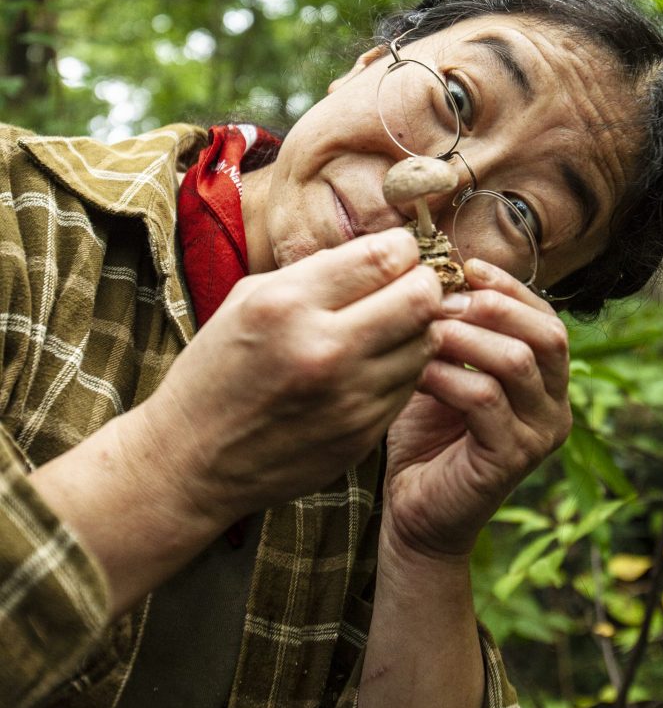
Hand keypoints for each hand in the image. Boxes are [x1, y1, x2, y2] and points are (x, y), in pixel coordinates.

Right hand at [142, 228, 441, 527]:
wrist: (192, 459)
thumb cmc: (217, 369)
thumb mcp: (248, 299)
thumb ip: (317, 271)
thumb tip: (380, 253)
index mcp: (289, 304)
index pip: (386, 257)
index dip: (403, 248)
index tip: (396, 253)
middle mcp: (324, 349)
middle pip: (422, 298)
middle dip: (422, 282)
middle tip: (406, 285)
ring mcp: (349, 398)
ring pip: (426, 342)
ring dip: (416, 326)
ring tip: (388, 326)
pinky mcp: (362, 434)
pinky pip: (411, 383)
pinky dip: (402, 367)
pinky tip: (373, 364)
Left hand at [381, 259, 571, 561]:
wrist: (414, 509)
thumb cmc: (425, 432)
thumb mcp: (445, 369)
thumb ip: (456, 328)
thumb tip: (439, 268)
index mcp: (547, 382)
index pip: (547, 319)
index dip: (511, 288)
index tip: (467, 266)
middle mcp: (555, 407)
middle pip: (547, 335)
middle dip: (495, 307)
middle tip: (442, 300)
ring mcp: (539, 435)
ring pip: (517, 362)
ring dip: (465, 337)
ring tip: (424, 330)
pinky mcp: (511, 459)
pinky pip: (484, 400)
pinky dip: (447, 376)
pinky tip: (416, 372)